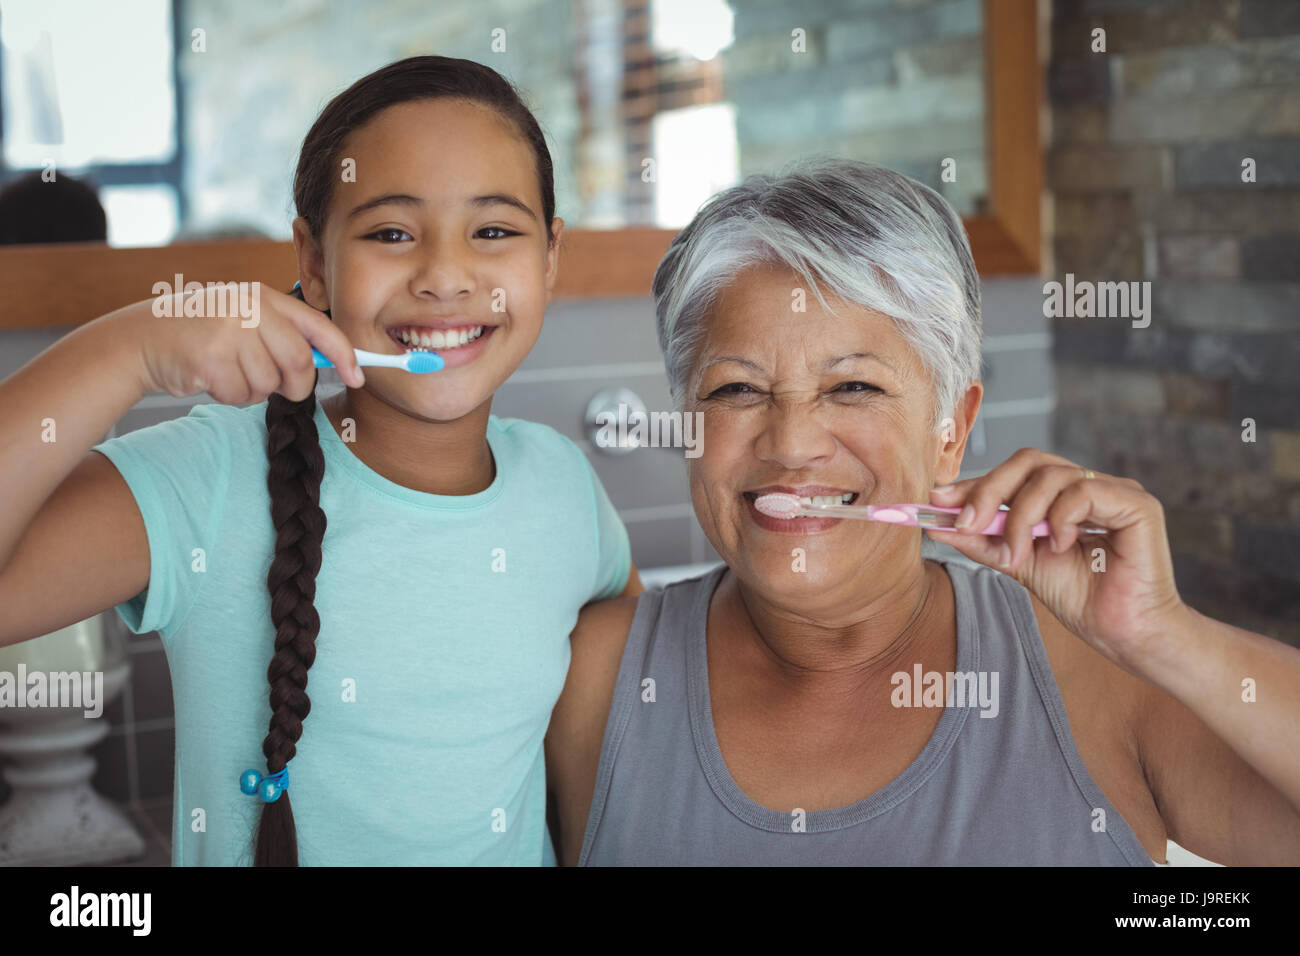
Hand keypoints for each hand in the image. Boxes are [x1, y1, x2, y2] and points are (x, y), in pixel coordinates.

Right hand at [130, 283, 364, 402]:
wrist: (141, 339)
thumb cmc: (201, 334)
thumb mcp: (244, 319)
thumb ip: (283, 334)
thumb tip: (334, 363)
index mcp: (263, 297)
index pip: (318, 326)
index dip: (344, 354)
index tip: (358, 376)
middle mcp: (248, 308)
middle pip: (299, 363)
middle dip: (296, 386)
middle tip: (280, 389)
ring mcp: (228, 330)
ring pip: (269, 384)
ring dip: (254, 391)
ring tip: (229, 373)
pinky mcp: (210, 357)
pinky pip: (241, 395)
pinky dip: (231, 397)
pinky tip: (210, 379)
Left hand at [925, 448, 1187, 668]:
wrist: (1123, 634)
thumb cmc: (1082, 600)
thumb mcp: (1019, 564)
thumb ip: (985, 541)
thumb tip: (940, 524)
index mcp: (1063, 496)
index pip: (1014, 473)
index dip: (975, 484)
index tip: (938, 501)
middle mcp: (1089, 485)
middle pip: (1029, 461)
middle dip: (989, 489)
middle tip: (967, 522)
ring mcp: (1115, 490)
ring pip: (1050, 475)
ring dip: (1022, 516)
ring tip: (1019, 553)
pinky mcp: (1137, 503)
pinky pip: (1083, 490)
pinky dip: (1061, 518)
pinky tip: (1062, 546)